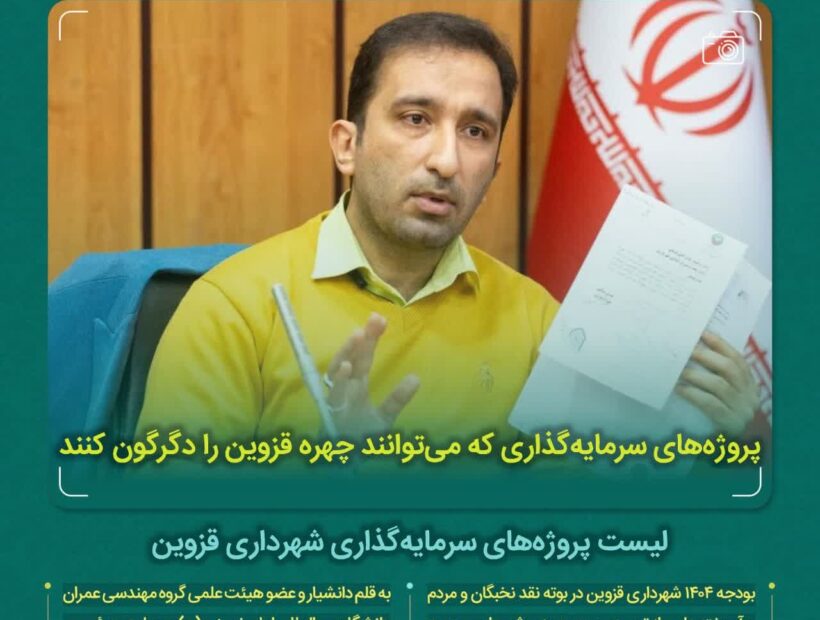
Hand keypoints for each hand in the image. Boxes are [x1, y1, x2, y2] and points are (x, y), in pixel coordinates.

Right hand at [325, 313, 419, 437]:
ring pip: (337, 372)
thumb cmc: (359, 438)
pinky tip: (347, 368)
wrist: (345, 465)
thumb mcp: (384, 417)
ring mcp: (337, 402)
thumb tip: (416, 377)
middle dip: (360, 339)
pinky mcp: (333, 416)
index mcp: (355, 387)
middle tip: (375, 318)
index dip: (370, 338)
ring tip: (358, 335)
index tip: (380, 317)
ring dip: (346, 353)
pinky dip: (340, 383)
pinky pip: (335, 397)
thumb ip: (397, 399)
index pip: (363, 357)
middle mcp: (344, 390)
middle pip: (351, 359)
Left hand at [675, 331, 759, 435]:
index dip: (720, 345)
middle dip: (707, 356)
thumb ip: (717, 377)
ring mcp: (742, 410)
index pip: (737, 359)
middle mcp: (749, 395)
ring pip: (719, 385)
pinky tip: (680, 389)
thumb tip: (693, 353)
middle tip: (687, 350)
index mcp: (750, 384)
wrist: (735, 450)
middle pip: (730, 369)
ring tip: (679, 371)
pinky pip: (711, 405)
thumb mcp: (727, 395)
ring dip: (696, 375)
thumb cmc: (725, 416)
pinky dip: (694, 395)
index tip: (702, 333)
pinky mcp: (730, 423)